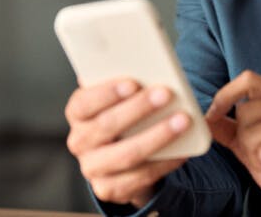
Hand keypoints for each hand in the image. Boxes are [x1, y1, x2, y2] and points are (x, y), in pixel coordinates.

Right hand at [64, 79, 189, 206]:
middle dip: (138, 109)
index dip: (107, 93)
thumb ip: (130, 84)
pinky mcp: (109, 189)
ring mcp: (92, 168)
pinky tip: (183, 150)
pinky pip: (140, 177)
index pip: (84, 103)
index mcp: (78, 113)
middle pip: (106, 126)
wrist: (123, 153)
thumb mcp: (121, 96)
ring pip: (126, 154)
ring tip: (183, 120)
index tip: (134, 82)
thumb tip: (156, 72)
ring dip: (157, 137)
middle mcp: (79, 141)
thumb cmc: (126, 113)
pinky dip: (164, 162)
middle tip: (166, 93)